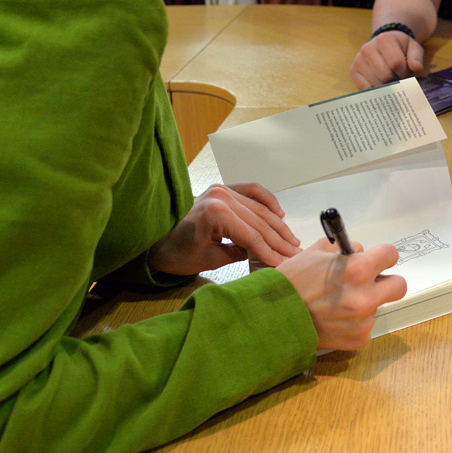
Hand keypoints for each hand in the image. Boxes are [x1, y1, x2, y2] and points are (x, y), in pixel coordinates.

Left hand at [147, 182, 299, 275]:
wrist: (156, 239)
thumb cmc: (178, 254)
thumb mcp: (211, 260)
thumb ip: (241, 253)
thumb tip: (268, 256)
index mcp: (216, 214)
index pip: (252, 236)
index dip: (271, 252)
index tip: (286, 264)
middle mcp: (221, 196)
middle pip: (259, 221)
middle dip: (279, 240)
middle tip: (295, 254)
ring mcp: (222, 189)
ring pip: (259, 207)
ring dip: (277, 225)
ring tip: (292, 240)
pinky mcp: (222, 188)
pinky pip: (251, 190)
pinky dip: (267, 201)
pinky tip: (279, 214)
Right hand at [279, 240, 406, 350]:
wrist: (273, 319)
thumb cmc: (291, 284)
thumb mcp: (315, 253)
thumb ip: (343, 249)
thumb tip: (359, 251)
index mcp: (357, 269)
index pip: (391, 255)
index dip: (383, 255)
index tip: (378, 258)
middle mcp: (365, 296)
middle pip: (399, 285)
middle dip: (386, 281)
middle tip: (371, 281)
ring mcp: (363, 320)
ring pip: (378, 306)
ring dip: (366, 302)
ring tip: (338, 303)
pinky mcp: (359, 338)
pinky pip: (366, 324)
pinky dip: (355, 321)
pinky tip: (335, 318)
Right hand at [350, 30, 424, 88]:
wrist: (384, 44)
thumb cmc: (400, 48)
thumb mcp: (413, 48)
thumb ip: (416, 57)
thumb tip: (417, 68)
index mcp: (384, 39)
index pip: (396, 63)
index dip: (405, 73)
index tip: (407, 73)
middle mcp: (368, 48)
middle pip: (385, 75)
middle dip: (396, 80)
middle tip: (399, 78)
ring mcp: (358, 60)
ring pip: (376, 83)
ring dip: (387, 87)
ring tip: (391, 80)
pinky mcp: (353, 70)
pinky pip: (365, 88)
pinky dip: (375, 91)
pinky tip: (381, 85)